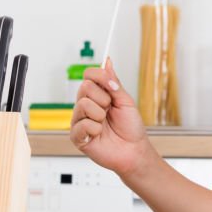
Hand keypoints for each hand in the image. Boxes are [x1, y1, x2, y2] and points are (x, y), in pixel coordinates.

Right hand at [70, 57, 156, 177]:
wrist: (134, 150)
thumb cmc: (131, 127)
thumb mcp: (126, 100)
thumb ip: (113, 82)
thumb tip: (107, 61)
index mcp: (97, 95)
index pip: (88, 75)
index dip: (100, 77)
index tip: (113, 86)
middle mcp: (86, 106)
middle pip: (84, 87)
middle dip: (104, 98)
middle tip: (110, 109)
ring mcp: (80, 120)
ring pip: (82, 104)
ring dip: (100, 114)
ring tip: (105, 123)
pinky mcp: (77, 136)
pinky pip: (81, 124)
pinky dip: (95, 129)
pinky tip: (99, 134)